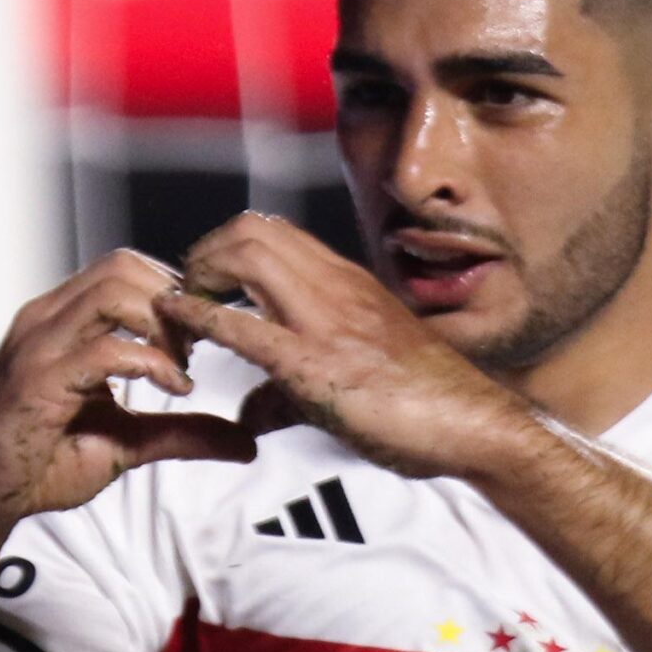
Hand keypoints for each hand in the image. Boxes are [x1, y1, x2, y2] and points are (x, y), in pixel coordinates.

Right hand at [0, 249, 256, 554]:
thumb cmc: (39, 465)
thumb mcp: (127, 444)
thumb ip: (182, 434)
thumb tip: (245, 441)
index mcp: (64, 321)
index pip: (128, 268)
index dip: (176, 294)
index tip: (205, 337)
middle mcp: (47, 319)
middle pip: (126, 265)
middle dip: (176, 302)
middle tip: (200, 349)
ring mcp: (38, 345)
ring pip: (115, 291)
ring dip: (165, 326)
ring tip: (184, 369)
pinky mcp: (36, 381)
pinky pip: (104, 349)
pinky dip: (152, 364)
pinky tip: (175, 390)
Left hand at [154, 212, 538, 478]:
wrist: (475, 424)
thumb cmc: (427, 405)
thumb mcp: (354, 381)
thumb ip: (291, 392)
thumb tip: (249, 414)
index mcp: (347, 284)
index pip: (273, 233)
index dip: (222, 249)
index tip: (201, 284)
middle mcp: (336, 288)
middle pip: (251, 228)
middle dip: (203, 251)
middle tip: (183, 292)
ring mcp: (327, 322)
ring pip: (246, 253)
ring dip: (199, 273)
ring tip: (180, 310)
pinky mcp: (317, 366)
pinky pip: (245, 327)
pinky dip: (198, 317)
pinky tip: (176, 323)